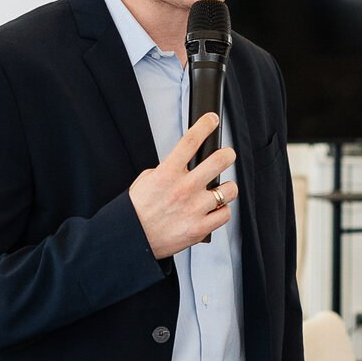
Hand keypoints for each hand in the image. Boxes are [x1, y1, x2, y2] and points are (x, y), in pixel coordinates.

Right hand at [129, 114, 237, 259]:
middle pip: (219, 160)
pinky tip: (214, 210)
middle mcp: (183, 188)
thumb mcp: (145, 181)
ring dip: (227, 188)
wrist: (133, 240)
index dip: (205, 125)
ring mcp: (194, 208)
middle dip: (227, 154)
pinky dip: (221, 211)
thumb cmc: (136, 212)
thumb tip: (182, 165)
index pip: (191, 141)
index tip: (212, 119)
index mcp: (167, 173)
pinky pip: (225, 214)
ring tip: (220, 190)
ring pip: (228, 190)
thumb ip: (166, 170)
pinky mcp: (200, 228)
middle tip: (227, 155)